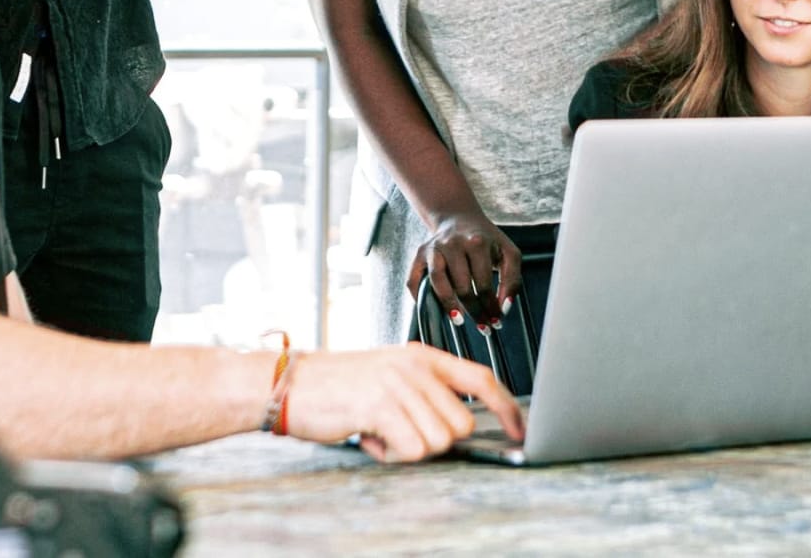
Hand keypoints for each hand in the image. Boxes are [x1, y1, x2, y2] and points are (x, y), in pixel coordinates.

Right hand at [280, 344, 523, 461]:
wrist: (292, 382)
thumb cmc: (340, 385)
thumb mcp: (391, 376)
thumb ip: (425, 393)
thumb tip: (458, 428)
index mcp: (422, 356)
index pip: (480, 378)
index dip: (506, 407)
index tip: (518, 429)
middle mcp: (415, 366)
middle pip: (461, 423)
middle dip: (436, 439)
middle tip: (403, 431)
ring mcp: (398, 384)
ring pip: (437, 441)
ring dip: (409, 448)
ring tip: (382, 431)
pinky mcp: (380, 405)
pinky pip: (411, 448)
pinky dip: (391, 454)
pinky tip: (370, 437)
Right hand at [407, 211, 520, 329]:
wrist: (458, 217)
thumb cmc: (486, 239)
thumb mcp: (508, 252)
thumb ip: (512, 279)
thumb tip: (504, 308)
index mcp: (477, 242)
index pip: (484, 283)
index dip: (491, 305)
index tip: (496, 320)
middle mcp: (453, 243)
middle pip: (462, 285)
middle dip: (474, 310)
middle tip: (483, 326)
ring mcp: (433, 248)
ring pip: (437, 282)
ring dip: (448, 305)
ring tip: (459, 320)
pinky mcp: (419, 254)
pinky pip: (414, 280)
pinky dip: (420, 297)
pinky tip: (434, 309)